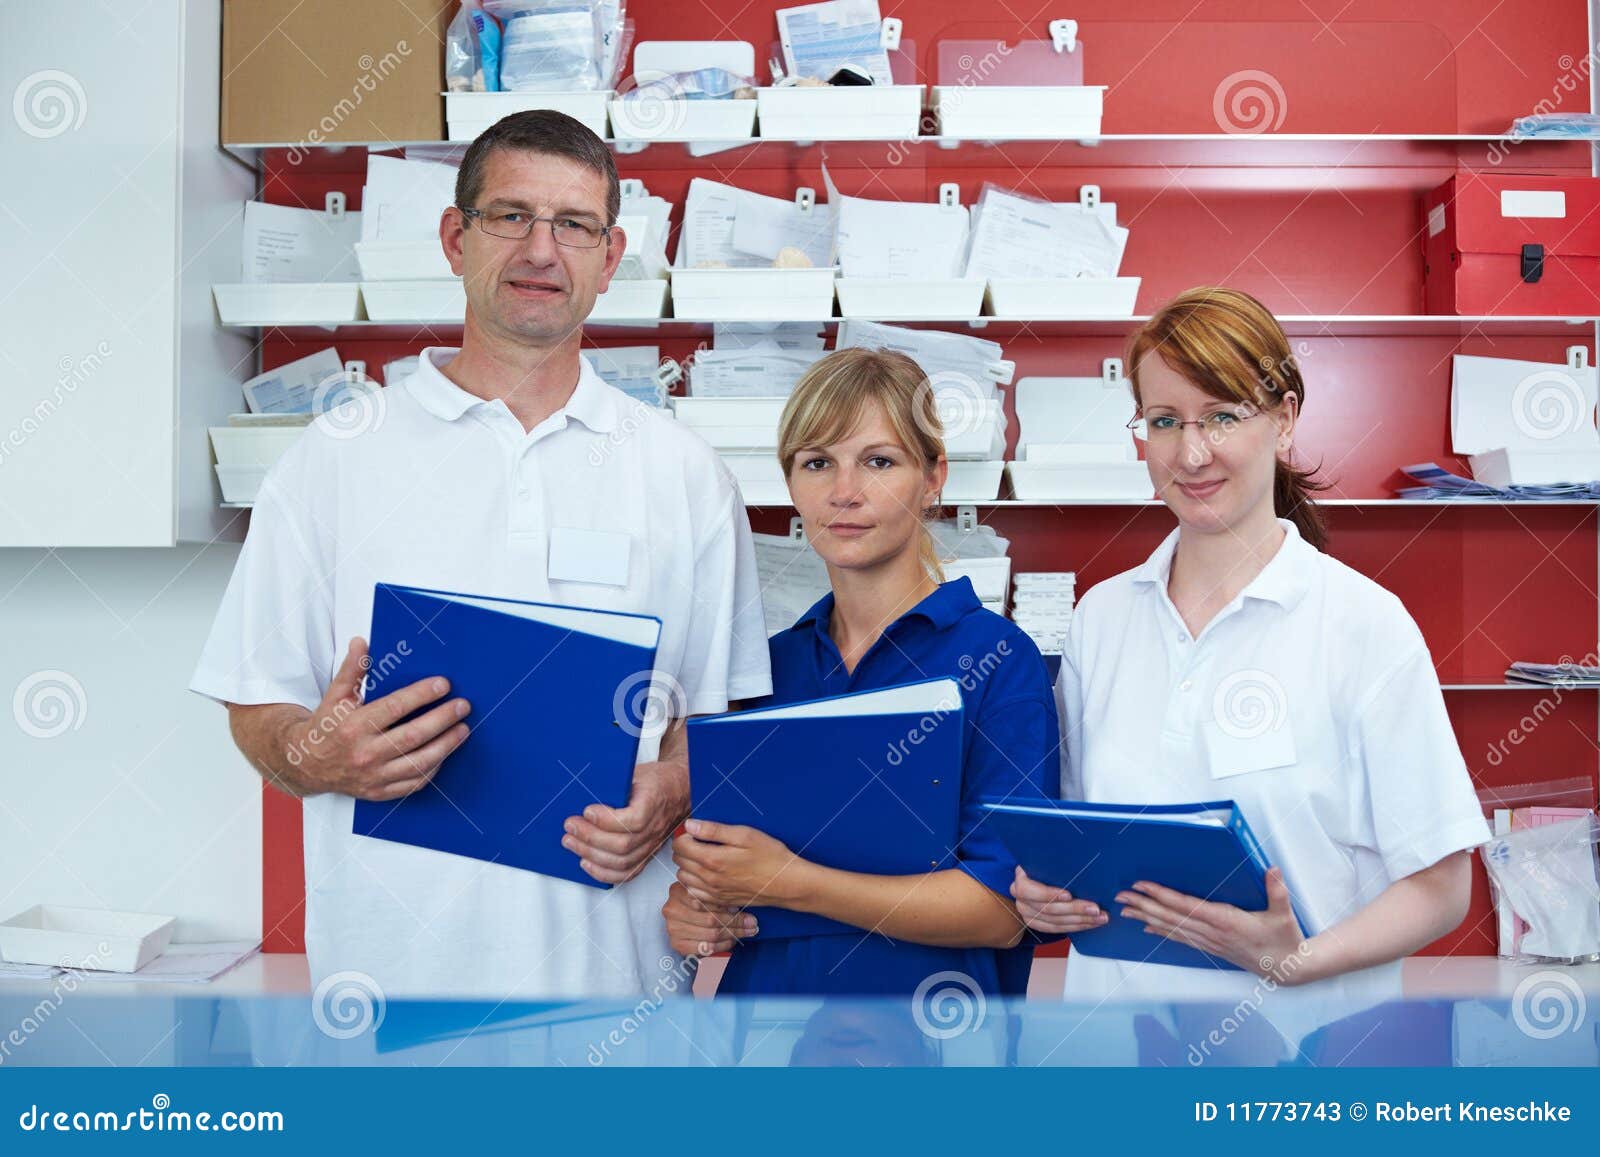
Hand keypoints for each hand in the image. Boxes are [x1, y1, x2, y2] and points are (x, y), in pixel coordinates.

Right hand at [285, 637, 469, 800]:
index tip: (443, 684)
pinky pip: (414, 783)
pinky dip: (433, 769)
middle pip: (413, 736)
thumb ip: (351, 670)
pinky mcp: (379, 792)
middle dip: (442, 719)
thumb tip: (361, 642)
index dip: (422, 694)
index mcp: (353, 726)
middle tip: (462, 706)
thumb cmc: (326, 727)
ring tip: (463, 730)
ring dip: (446, 745)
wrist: (305, 765)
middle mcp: (364, 753)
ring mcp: (373, 776)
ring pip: (418, 762)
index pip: (395, 707)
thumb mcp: (334, 696)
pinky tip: (445, 754)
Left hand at [564, 758, 689, 884]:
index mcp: (654, 802)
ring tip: (571, 842)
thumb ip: (615, 785)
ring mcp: (652, 845)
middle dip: (590, 838)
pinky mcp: (647, 855)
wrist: (678, 790)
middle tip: (570, 826)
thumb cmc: (655, 779)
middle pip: (623, 845)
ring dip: (591, 854)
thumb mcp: (637, 772)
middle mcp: (655, 828)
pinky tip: (586, 862)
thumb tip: (583, 793)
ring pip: (622, 861)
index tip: (587, 811)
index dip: (606, 820)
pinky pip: (627, 873)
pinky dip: (603, 872)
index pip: (633, 820)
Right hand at [662, 881, 755, 955]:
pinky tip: (731, 941)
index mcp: (678, 890)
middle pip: (711, 918)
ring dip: (732, 935)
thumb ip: (721, 899)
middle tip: (752, 925)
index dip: (730, 908)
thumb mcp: (707, 897)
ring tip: (745, 932)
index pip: (708, 900)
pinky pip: (705, 948)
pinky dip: (722, 946)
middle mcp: (672, 908)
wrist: (684, 924)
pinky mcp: (677, 944)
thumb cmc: (699, 907)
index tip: (748, 913)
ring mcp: (672, 928)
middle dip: (736, 923)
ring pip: (711, 934)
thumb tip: (743, 911)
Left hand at [672, 819, 808, 909]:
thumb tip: (690, 825)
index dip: (685, 835)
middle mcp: (708, 878)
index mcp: (712, 859)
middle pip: (679, 861)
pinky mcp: (719, 901)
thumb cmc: (769, 856)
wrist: (786, 883)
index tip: (697, 831)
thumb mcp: (744, 835)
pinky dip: (694, 882)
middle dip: (685, 848)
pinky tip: (707, 874)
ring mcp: (713, 892)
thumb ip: (713, 830)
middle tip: (701, 841)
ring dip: (688, 865)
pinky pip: (694, 893)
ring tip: (704, 856)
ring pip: (683, 878)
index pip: (679, 846)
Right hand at [1009, 867, 1108, 933]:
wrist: (1041, 875)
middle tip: (1095, 908)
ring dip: (1080, 920)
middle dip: (1074, 909)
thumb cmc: (1049, 865)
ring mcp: (1027, 912)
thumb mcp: (1051, 859)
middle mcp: (1020, 898)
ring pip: (1054, 921)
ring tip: (1099, 916)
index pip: (1027, 890)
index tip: (1069, 895)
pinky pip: (1056, 929)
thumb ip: (1062, 864)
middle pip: (1046, 909)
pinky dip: (1076, 926)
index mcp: (1021, 878)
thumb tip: (1083, 864)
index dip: (1048, 894)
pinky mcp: (1036, 923)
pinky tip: (1090, 922)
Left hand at [1116, 868, 1307, 981]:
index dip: (1162, 896)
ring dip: (1147, 918)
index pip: (1186, 906)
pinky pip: (1181, 938)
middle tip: (1120, 896)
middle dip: (1144, 905)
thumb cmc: (1284, 939)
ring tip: (1125, 911)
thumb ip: (1277, 890)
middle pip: (1171, 917)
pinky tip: (1147, 928)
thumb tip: (1271, 869)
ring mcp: (1210, 942)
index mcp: (1226, 921)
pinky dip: (1162, 932)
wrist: (1287, 969)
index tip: (1142, 886)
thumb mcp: (1284, 913)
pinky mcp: (1211, 947)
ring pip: (1172, 928)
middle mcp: (1212, 932)